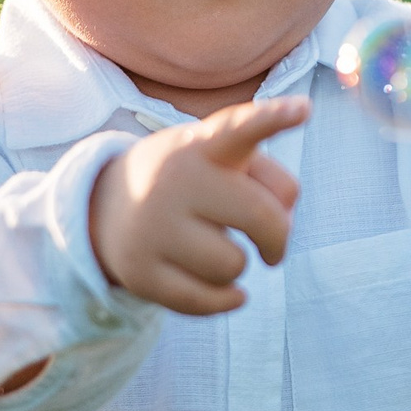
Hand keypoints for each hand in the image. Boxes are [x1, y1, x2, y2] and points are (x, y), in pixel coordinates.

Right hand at [92, 96, 307, 314]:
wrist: (107, 207)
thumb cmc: (191, 180)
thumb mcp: (221, 161)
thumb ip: (269, 178)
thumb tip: (285, 220)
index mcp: (201, 147)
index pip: (238, 128)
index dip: (272, 118)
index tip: (304, 109)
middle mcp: (174, 182)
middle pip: (261, 217)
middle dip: (278, 238)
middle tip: (272, 247)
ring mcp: (152, 228)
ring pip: (233, 266)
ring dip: (239, 265)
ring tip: (219, 252)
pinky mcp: (141, 272)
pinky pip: (208, 301)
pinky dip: (227, 299)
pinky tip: (228, 291)